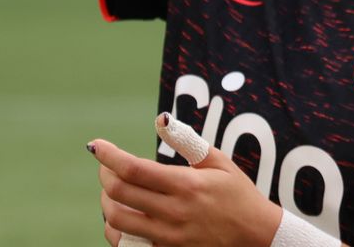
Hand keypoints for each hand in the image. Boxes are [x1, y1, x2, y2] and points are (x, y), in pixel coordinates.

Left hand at [93, 114, 283, 246]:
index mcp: (186, 185)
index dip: (109, 155)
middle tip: (107, 168)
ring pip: (117, 222)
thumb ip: (186, 140)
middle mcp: (174, 213)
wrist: (257, 237)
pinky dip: (116, 230)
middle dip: (104, 176)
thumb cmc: (237, 194)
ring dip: (107, 203)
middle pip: (119, 194)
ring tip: (113, 192)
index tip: (96, 145)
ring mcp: (169, 238)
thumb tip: (160, 119)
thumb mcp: (218, 162)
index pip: (134, 169)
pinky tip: (122, 217)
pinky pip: (128, 244)